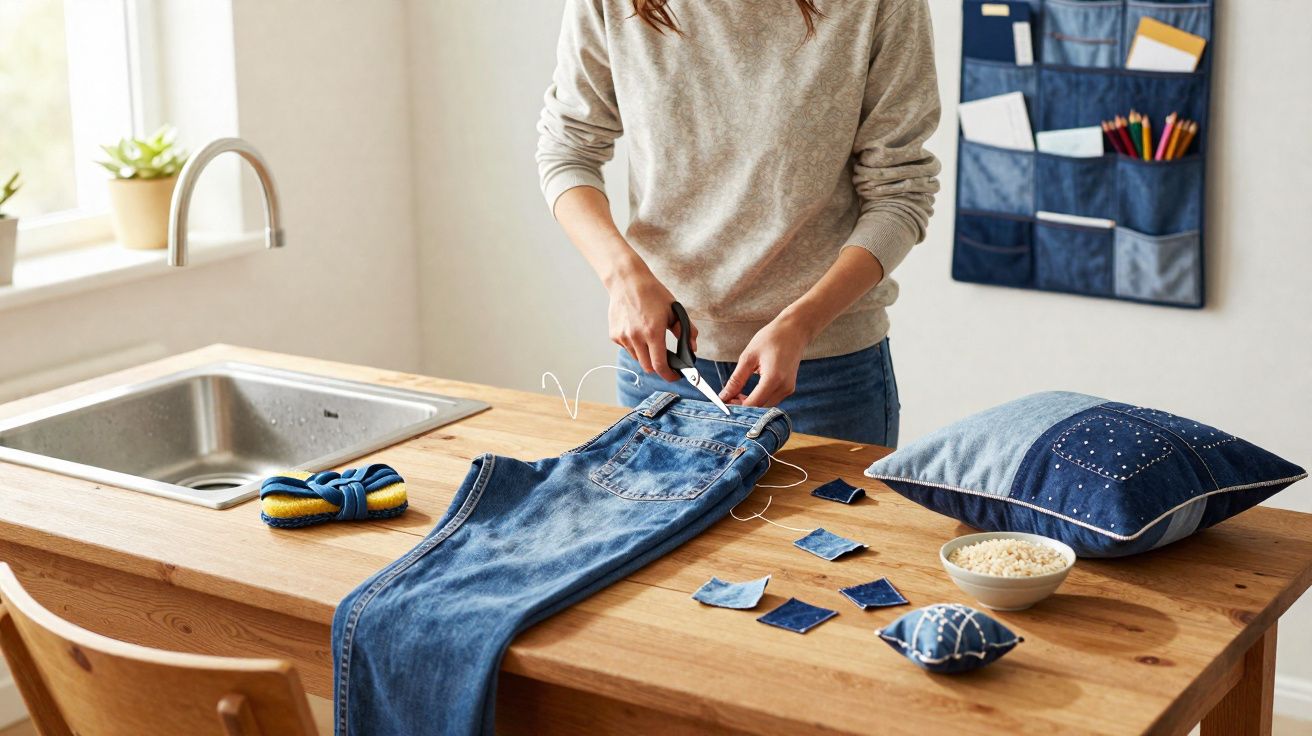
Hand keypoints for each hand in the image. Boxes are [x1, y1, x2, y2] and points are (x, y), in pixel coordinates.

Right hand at [606, 266, 696, 381]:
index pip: (660, 365)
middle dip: (658, 366)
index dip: (669, 375)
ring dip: (645, 355)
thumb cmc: (652, 293)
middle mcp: (636, 337)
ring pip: (637, 358)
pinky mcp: (614, 335)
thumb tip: (693, 348)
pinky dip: (635, 346)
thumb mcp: (674, 310)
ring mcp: (623, 337)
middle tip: (665, 358)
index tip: (674, 376)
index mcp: (653, 332)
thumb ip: (687, 331)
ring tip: (649, 338)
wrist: (627, 281)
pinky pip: (627, 349)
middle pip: (648, 367)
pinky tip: (637, 330)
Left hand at [719, 313, 811, 407]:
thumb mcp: (749, 356)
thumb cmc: (772, 338)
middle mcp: (784, 387)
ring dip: (751, 403)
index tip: (723, 403)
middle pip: (760, 409)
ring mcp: (789, 389)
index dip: (736, 407)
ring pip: (766, 407)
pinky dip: (759, 399)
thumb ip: (736, 379)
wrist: (795, 330)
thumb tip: (724, 396)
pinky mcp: (789, 388)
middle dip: (742, 406)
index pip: (752, 404)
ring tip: (737, 393)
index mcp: (773, 379)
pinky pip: (772, 400)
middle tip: (728, 397)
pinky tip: (750, 391)